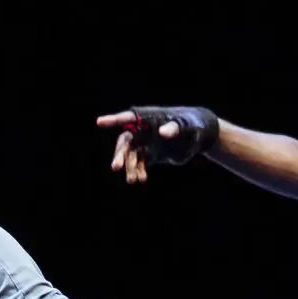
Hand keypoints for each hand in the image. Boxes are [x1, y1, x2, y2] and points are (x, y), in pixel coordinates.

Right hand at [94, 105, 217, 181]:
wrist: (198, 135)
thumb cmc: (191, 124)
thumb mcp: (184, 125)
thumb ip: (174, 128)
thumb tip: (162, 132)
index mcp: (146, 118)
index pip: (127, 118)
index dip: (113, 120)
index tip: (99, 122)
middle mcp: (142, 130)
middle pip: (125, 142)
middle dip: (120, 155)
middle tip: (116, 167)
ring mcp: (145, 143)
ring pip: (131, 156)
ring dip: (130, 167)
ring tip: (133, 180)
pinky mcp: (151, 154)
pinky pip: (140, 163)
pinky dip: (139, 171)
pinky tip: (141, 179)